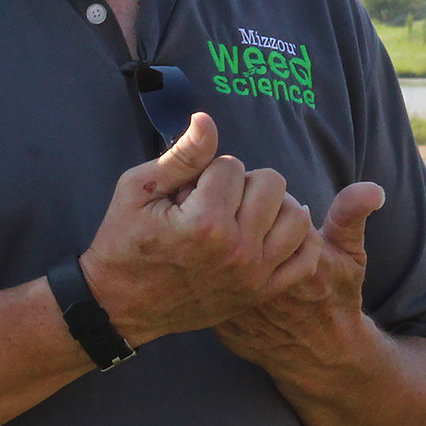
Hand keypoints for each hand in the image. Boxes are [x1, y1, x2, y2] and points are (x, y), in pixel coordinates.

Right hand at [79, 113, 312, 346]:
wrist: (120, 305)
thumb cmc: (123, 242)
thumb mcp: (138, 189)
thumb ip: (181, 155)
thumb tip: (206, 120)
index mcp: (204, 222)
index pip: (232, 165)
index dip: (207, 170)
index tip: (188, 190)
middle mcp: (236, 250)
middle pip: (271, 184)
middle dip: (242, 182)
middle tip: (216, 198)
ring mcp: (253, 275)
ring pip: (296, 216)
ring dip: (273, 206)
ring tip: (244, 212)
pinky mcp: (261, 293)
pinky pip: (306, 258)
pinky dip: (297, 239)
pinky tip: (271, 231)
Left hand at [213, 181, 384, 376]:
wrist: (319, 356)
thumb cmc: (335, 298)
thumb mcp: (350, 255)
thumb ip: (352, 215)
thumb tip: (374, 189)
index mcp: (294, 258)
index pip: (263, 204)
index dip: (259, 195)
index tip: (262, 197)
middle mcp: (267, 281)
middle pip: (233, 223)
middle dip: (232, 209)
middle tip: (237, 208)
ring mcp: (242, 303)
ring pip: (212, 250)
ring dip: (211, 233)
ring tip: (221, 228)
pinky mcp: (223, 320)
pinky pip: (202, 280)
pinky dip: (203, 265)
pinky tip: (212, 259)